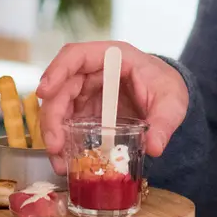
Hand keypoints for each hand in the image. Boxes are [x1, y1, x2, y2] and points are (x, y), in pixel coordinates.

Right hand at [35, 41, 188, 169]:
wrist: (167, 96)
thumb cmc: (167, 87)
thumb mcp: (172, 103)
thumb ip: (163, 122)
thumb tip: (154, 147)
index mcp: (112, 57)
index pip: (76, 55)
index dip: (57, 71)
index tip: (45, 92)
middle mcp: (93, 71)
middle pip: (61, 87)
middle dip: (52, 116)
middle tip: (54, 145)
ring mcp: (86, 90)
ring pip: (59, 107)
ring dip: (53, 133)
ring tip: (58, 161)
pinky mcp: (85, 109)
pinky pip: (67, 123)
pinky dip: (63, 141)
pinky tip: (64, 161)